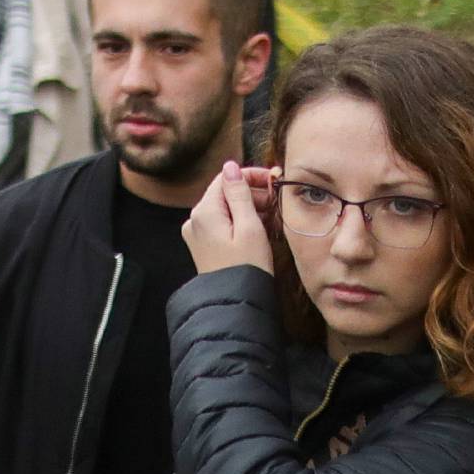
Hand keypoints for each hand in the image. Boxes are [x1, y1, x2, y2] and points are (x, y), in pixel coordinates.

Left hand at [182, 161, 276, 276]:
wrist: (235, 306)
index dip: (250, 176)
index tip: (274, 181)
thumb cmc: (246, 268)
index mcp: (204, 211)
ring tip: (273, 217)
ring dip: (249, 208)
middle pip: (225, 194)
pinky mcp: (205, 247)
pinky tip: (261, 230)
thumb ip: (240, 195)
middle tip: (278, 202)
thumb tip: (230, 167)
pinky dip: (241, 222)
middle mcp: (195, 220)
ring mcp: (198, 234)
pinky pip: (223, 225)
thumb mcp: (249, 228)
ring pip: (226, 210)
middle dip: (252, 194)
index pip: (226, 179)